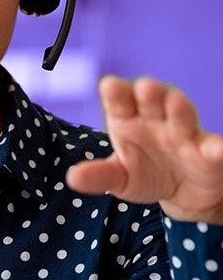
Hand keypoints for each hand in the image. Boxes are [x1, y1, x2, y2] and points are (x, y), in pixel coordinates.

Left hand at [67, 75, 222, 223]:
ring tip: (174, 101)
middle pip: (152, 101)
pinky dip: (216, 147)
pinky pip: (213, 147)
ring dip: (179, 108)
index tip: (110, 85)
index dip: (116, 92)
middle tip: (144, 86)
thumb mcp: (118, 178)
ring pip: (183, 116)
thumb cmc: (144, 174)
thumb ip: (98, 176)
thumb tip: (71, 178)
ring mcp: (184, 134)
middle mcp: (156, 120)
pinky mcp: (209, 152)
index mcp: (128, 120)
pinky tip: (217, 148)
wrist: (181, 194)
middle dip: (149, 93)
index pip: (120, 101)